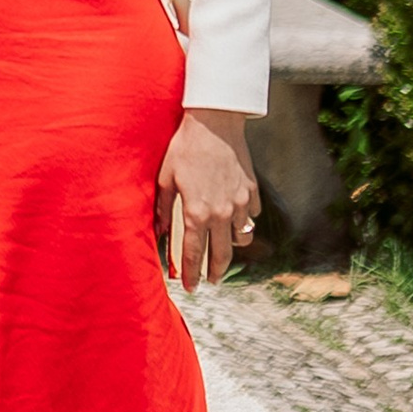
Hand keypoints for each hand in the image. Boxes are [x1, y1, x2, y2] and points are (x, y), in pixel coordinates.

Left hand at [157, 107, 259, 289]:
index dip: (191, 274)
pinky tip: (238, 221)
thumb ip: (164, 209)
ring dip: (232, 248)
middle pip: (221, 255)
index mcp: (197, 213)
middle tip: (210, 281)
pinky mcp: (252, 191)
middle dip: (215, 272)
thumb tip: (160, 232)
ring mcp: (241, 203)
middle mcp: (222, 214)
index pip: (194, 255)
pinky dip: (245, 222)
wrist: (215, 123)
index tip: (191, 287)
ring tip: (224, 251)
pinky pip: (251, 216)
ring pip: (241, 238)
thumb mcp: (165, 178)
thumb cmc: (185, 148)